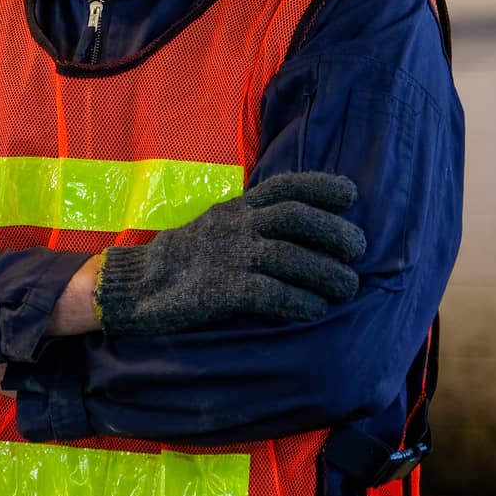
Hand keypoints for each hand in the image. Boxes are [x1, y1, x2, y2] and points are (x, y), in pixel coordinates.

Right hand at [95, 172, 367, 336]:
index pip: (285, 187)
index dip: (321, 187)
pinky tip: (314, 309)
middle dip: (334, 231)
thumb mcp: (220, 225)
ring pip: (289, 257)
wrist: (136, 285)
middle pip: (295, 218)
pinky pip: (268, 293)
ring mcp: (227, 257)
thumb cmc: (187, 258)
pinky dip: (298, 301)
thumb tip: (308, 229)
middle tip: (358, 251)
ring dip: (326, 273)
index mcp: (237, 208)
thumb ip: (255, 222)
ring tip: (347, 287)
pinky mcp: (219, 291)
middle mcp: (235, 226)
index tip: (351, 195)